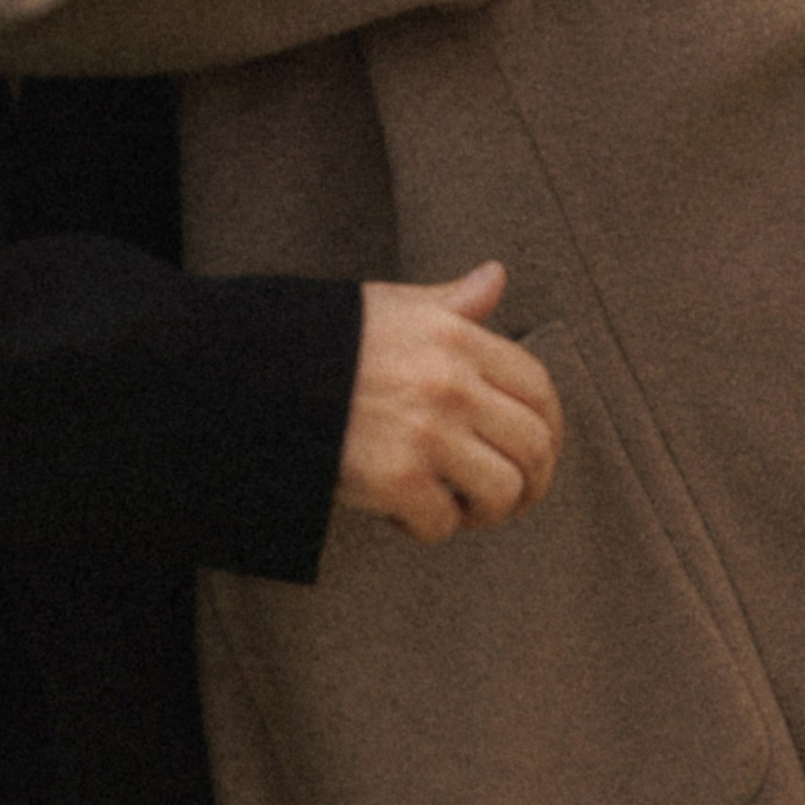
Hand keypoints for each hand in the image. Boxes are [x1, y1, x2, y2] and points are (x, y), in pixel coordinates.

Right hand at [336, 264, 561, 543]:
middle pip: (533, 445)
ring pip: (502, 491)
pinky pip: (443, 522)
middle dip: (531, 481)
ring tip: (458, 508)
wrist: (255, 375)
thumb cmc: (324, 340)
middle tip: (508, 496)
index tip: (537, 450)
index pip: (538, 388)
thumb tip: (495, 277)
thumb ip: (452, 301)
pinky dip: (429, 527)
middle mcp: (451, 384)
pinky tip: (404, 513)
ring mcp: (427, 433)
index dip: (549, 427)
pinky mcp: (396, 479)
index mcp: (457, 338)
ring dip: (486, 511)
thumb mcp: (392, 306)